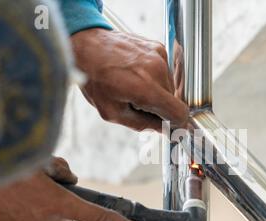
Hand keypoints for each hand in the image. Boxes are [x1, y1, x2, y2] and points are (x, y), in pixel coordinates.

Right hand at [0, 157, 153, 220]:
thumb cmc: (2, 168)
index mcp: (60, 204)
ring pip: (49, 220)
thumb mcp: (38, 160)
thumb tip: (70, 179)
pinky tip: (13, 201)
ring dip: (41, 207)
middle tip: (40, 185)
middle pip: (69, 213)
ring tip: (20, 191)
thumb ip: (62, 170)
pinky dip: (26, 215)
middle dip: (61, 200)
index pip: (103, 219)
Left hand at [71, 28, 188, 131]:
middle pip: (173, 100)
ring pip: (169, 86)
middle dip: (159, 106)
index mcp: (146, 89)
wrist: (86, 46)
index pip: (179, 113)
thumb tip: (163, 129)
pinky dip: (154, 77)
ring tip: (134, 85)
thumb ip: (142, 124)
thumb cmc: (95, 78)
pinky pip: (165, 72)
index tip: (170, 126)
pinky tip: (136, 74)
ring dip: (156, 91)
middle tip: (137, 103)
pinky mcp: (158, 48)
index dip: (176, 123)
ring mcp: (159, 56)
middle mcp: (157, 70)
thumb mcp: (112, 112)